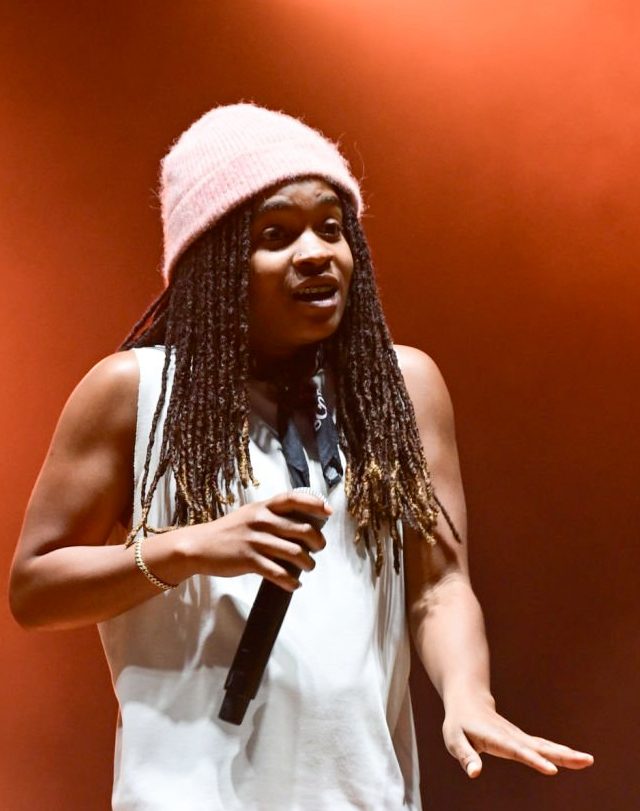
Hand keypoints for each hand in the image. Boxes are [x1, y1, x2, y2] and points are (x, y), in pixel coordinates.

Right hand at [185, 491, 330, 590]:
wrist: (199, 546)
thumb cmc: (229, 531)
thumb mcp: (250, 514)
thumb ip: (272, 515)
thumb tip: (302, 523)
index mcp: (263, 507)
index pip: (293, 499)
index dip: (314, 504)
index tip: (328, 513)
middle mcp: (261, 520)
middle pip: (302, 529)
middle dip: (317, 542)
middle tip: (318, 549)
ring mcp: (255, 540)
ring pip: (294, 552)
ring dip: (307, 563)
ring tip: (308, 567)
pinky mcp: (248, 560)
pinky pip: (277, 572)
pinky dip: (290, 581)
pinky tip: (294, 585)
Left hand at [442, 695, 593, 777]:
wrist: (468, 701)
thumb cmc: (459, 724)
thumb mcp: (454, 740)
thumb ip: (465, 756)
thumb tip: (474, 773)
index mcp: (496, 738)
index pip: (517, 750)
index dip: (534, 760)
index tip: (552, 770)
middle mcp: (512, 736)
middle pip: (540, 747)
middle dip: (563, 755)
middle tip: (586, 761)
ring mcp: (519, 737)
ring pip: (545, 745)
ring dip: (567, 754)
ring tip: (588, 760)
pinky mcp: (523, 740)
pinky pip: (544, 746)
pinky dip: (560, 752)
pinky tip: (576, 759)